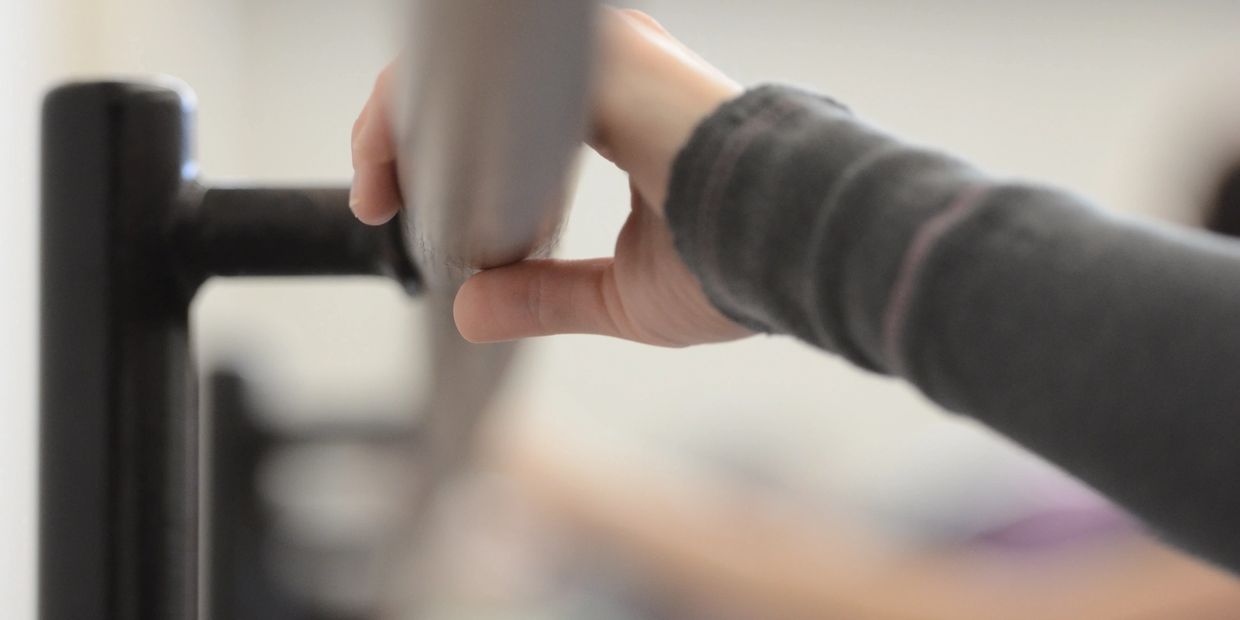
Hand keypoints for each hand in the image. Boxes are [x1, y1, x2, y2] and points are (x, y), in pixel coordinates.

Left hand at [350, 8, 749, 346]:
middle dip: (407, 134)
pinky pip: (471, 70)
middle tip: (374, 199)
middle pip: (476, 83)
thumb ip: (546, 295)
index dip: (446, 156)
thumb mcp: (620, 297)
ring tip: (375, 185)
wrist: (791, 249)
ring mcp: (593, 59)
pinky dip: (418, 108)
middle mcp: (601, 73)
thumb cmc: (735, 270)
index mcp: (616, 115)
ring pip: (464, 66)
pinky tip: (393, 158)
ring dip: (400, 119)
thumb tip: (471, 312)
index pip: (508, 117)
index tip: (402, 211)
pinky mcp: (587, 60)